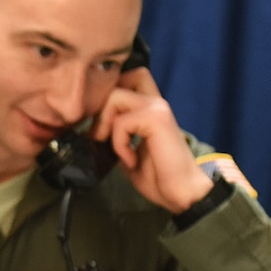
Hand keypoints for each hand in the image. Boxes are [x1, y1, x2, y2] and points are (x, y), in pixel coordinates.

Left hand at [92, 66, 210, 212]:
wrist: (182, 192)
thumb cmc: (158, 176)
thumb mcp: (126, 152)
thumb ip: (113, 135)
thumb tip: (88, 130)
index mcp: (149, 107)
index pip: (126, 78)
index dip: (107, 95)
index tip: (100, 126)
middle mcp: (154, 102)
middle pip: (116, 82)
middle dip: (99, 109)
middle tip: (100, 137)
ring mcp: (157, 108)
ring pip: (114, 97)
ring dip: (105, 124)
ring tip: (115, 148)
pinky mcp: (157, 119)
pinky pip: (121, 122)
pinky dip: (119, 143)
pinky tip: (130, 159)